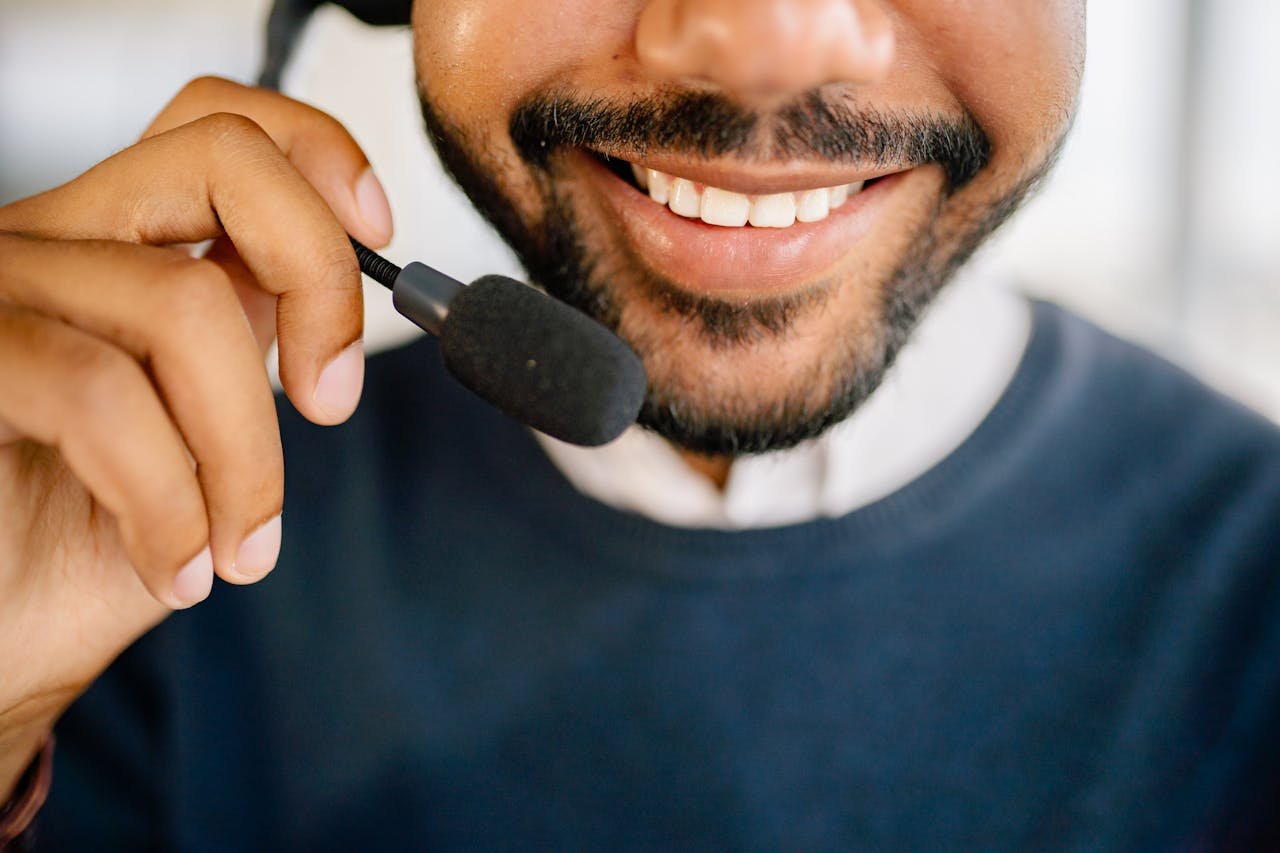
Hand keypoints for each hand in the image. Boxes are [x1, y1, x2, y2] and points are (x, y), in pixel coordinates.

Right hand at [0, 76, 392, 796]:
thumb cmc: (86, 548)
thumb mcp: (204, 432)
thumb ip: (247, 338)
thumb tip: (328, 290)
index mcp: (120, 246)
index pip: (221, 123)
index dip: (320, 156)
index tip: (380, 239)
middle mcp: (53, 241)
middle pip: (223, 162)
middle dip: (319, 282)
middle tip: (330, 405)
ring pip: (184, 306)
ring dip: (247, 457)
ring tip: (238, 549)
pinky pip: (102, 397)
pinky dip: (170, 502)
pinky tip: (177, 568)